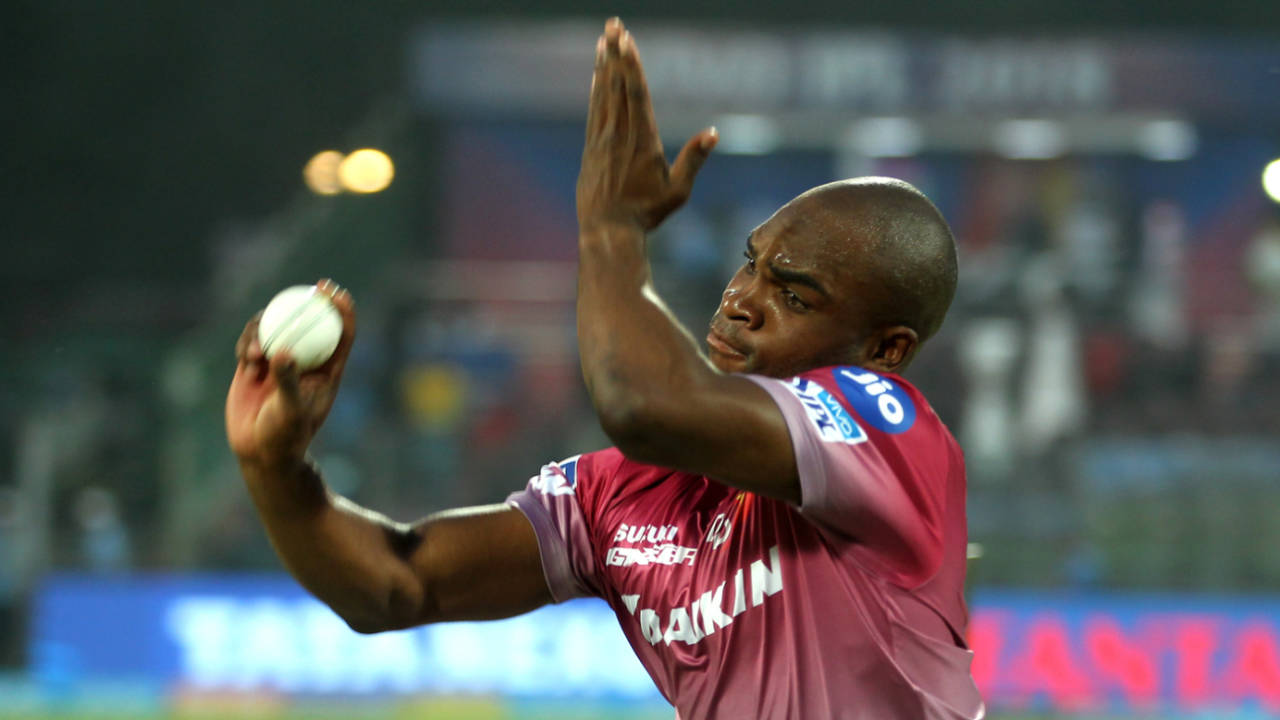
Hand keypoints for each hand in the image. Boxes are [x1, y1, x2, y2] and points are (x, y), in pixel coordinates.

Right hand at [225, 279, 355, 470]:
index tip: (333, 291)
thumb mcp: (290, 410)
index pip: (341, 333)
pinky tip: (246, 358)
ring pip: (277, 327)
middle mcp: (305, 362)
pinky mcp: (254, 367)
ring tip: (255, 354)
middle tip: (307, 289)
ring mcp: (279, 362)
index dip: (341, 309)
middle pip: (310, 322)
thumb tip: (283, 351)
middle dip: (309, 301)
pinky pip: (252, 341)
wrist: (260, 453)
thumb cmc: (285, 436)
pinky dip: (249, 342)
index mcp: (327, 370)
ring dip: (267, 329)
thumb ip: (288, 381)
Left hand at [576, 18, 717, 234]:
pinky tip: (596, 75)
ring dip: (603, 66)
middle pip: (617, 86)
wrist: (608, 232)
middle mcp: (619, 136)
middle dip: (615, 53)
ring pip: (603, 95)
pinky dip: (596, 90)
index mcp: (643, 141)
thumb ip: (694, 159)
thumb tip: (714, 132)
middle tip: (612, 24)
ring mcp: (602, 141)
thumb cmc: (647, 214)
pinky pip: (594, 112)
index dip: (630, 64)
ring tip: (603, 40)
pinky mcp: (591, 150)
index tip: (626, 39)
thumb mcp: (678, 191)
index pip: (635, 94)